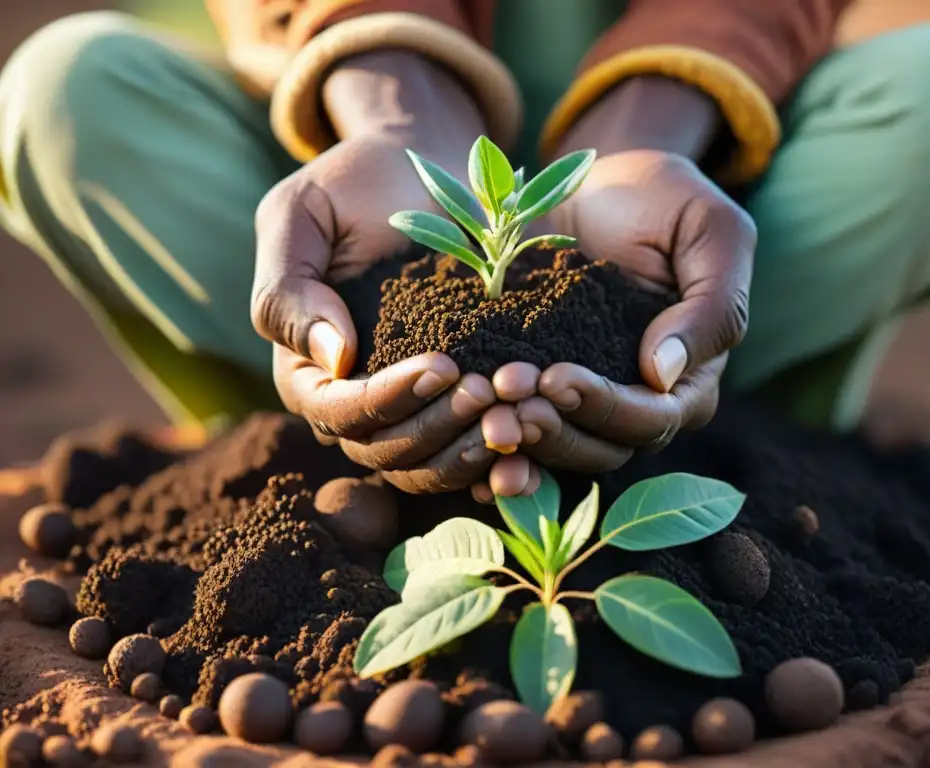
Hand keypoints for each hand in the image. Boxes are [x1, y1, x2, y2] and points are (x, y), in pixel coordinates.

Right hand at [252, 52, 519, 493]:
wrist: (426, 168)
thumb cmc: (354, 185)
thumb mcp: (301, 215)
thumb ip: (289, 288)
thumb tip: (332, 361)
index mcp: (308, 370)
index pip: (339, 411)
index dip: (387, 400)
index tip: (442, 365)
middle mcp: (356, 402)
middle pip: (389, 450)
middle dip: (441, 427)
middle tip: (491, 390)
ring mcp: (413, 409)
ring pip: (433, 463)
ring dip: (476, 448)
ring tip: (520, 413)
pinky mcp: (460, 404)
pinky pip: (477, 454)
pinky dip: (504, 457)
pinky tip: (536, 442)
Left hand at [474, 92, 755, 492]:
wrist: (600, 183)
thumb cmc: (667, 199)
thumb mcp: (711, 231)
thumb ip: (711, 305)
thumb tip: (666, 374)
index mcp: (692, 378)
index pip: (654, 418)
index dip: (605, 408)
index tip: (554, 378)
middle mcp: (644, 402)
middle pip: (603, 447)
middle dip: (553, 428)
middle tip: (504, 394)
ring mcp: (591, 400)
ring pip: (561, 447)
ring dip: (521, 434)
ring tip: (481, 402)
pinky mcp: (545, 388)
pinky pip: (526, 427)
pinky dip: (498, 437)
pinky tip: (466, 424)